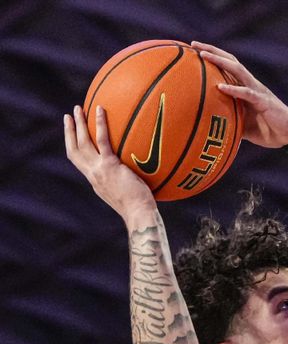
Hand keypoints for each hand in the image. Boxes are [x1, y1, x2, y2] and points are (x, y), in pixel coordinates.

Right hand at [64, 105, 156, 225]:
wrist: (139, 213)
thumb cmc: (141, 207)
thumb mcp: (127, 192)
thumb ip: (125, 180)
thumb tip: (137, 171)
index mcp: (96, 181)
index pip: (79, 161)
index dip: (73, 147)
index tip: (72, 134)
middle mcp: (93, 175)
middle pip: (74, 149)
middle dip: (70, 132)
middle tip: (69, 116)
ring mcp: (99, 170)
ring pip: (83, 143)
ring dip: (79, 124)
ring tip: (78, 108)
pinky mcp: (109, 166)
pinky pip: (102, 140)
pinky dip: (100, 124)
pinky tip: (100, 109)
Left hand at [191, 41, 287, 147]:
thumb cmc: (266, 130)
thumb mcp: (242, 124)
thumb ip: (228, 119)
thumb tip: (208, 125)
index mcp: (246, 88)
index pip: (228, 66)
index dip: (213, 56)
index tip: (194, 50)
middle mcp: (251, 84)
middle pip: (230, 60)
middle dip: (212, 51)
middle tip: (194, 44)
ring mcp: (258, 91)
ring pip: (238, 70)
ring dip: (220, 61)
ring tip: (204, 56)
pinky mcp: (264, 101)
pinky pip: (247, 93)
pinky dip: (233, 89)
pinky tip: (220, 86)